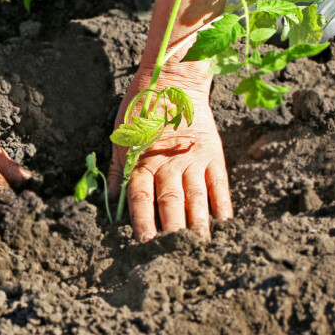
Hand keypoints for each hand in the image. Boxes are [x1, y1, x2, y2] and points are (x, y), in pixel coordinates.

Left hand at [108, 64, 230, 241]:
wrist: (172, 81)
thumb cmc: (141, 111)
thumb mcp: (121, 138)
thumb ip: (117, 170)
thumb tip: (111, 200)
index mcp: (142, 160)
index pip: (142, 197)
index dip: (143, 221)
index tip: (145, 242)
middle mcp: (168, 163)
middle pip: (171, 203)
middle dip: (173, 230)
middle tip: (175, 252)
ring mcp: (192, 159)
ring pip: (196, 198)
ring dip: (198, 224)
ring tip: (200, 246)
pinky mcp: (212, 153)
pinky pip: (219, 183)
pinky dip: (222, 203)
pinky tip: (223, 222)